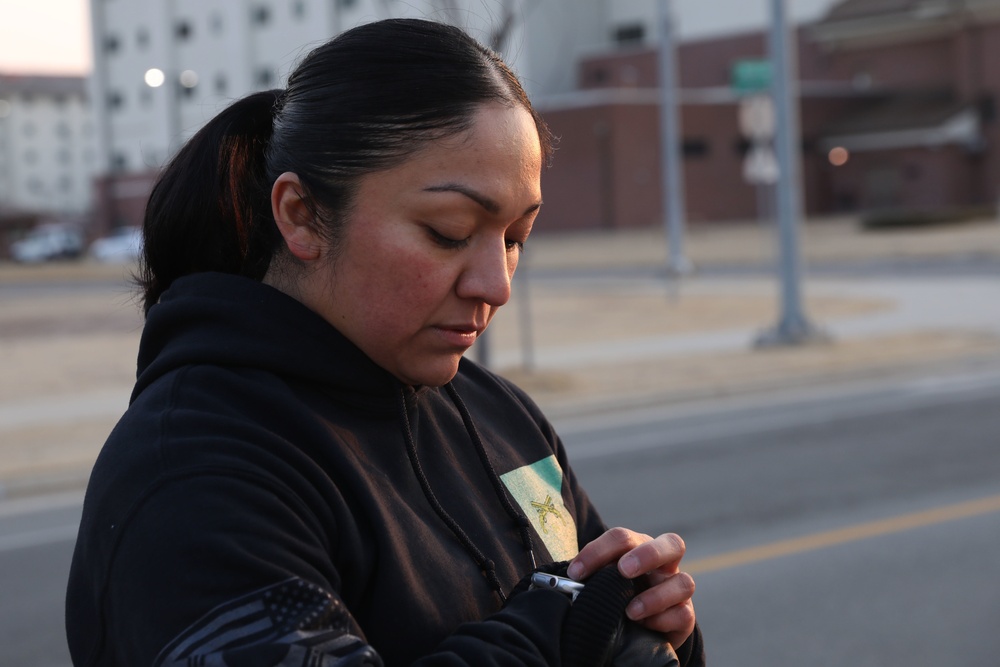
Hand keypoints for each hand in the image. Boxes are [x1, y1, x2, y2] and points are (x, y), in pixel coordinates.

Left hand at [567, 528, 695, 647]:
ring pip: (685, 582)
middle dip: (647, 555)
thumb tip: (568, 581)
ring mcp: (677, 589)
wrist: (638, 627)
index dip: (598, 551)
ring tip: (630, 611)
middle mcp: (664, 564)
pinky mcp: (685, 616)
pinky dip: (662, 620)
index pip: (622, 538)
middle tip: (623, 570)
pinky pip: (683, 614)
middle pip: (672, 544)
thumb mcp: (602, 581)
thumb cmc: (614, 594)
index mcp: (639, 548)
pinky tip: (642, 626)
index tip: (576, 572)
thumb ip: (592, 577)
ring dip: (655, 596)